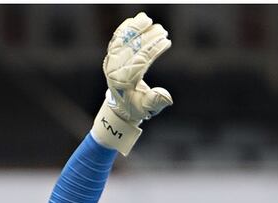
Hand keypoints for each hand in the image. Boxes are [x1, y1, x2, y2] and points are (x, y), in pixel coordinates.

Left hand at [91, 12, 172, 154]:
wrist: (120, 107)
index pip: (140, 60)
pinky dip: (125, 28)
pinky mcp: (110, 56)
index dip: (154, 49)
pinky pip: (116, 39)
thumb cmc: (136, 107)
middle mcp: (114, 70)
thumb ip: (156, 102)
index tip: (167, 40)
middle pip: (131, 47)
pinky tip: (136, 20)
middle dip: (147, 36)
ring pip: (121, 40)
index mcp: (123, 82)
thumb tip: (166, 97)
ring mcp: (110, 62)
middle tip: (162, 29)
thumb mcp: (147, 108)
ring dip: (134, 28)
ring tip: (148, 19)